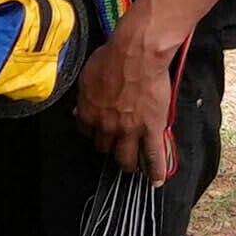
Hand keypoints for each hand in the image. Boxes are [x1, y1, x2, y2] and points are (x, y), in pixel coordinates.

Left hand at [66, 9, 185, 173]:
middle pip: (104, 148)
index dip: (93, 132)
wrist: (137, 54)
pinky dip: (155, 171)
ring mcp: (129, 130)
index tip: (98, 131)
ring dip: (128, 164)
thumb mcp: (87, 76)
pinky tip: (156, 181)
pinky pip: (153, 156)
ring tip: (131, 167)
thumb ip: (84, 97)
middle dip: (109, 148)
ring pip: (126, 158)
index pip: (86, 133)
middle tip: (116, 147)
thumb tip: (79, 109)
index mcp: (89, 113)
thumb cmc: (112, 58)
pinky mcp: (151, 129)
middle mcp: (106, 126)